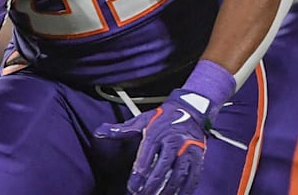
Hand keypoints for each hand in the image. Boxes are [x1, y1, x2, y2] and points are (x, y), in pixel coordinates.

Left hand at [95, 60, 235, 194]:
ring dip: (166, 191)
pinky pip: (192, 178)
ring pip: (178, 176)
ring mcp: (188, 151)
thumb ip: (120, 130)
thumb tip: (99, 132)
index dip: (139, 175)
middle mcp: (174, 142)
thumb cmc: (162, 118)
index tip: (132, 187)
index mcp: (156, 133)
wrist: (190, 110)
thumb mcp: (141, 120)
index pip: (146, 157)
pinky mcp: (198, 158)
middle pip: (162, 169)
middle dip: (151, 186)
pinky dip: (184, 190)